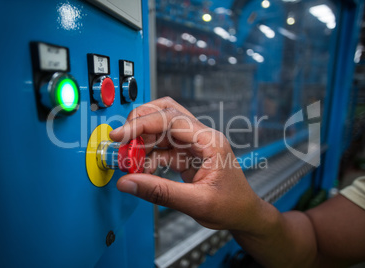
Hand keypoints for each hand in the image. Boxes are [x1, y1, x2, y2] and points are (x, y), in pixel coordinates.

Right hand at [110, 97, 261, 230]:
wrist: (244, 214)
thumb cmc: (232, 206)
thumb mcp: (197, 202)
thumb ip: (161, 192)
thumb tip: (128, 182)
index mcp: (210, 141)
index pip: (171, 119)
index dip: (142, 124)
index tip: (120, 135)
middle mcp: (201, 137)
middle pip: (165, 113)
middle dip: (140, 123)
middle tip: (122, 140)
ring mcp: (194, 145)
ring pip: (161, 130)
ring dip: (142, 142)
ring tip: (129, 160)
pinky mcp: (187, 155)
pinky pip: (162, 149)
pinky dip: (148, 157)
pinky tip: (142, 170)